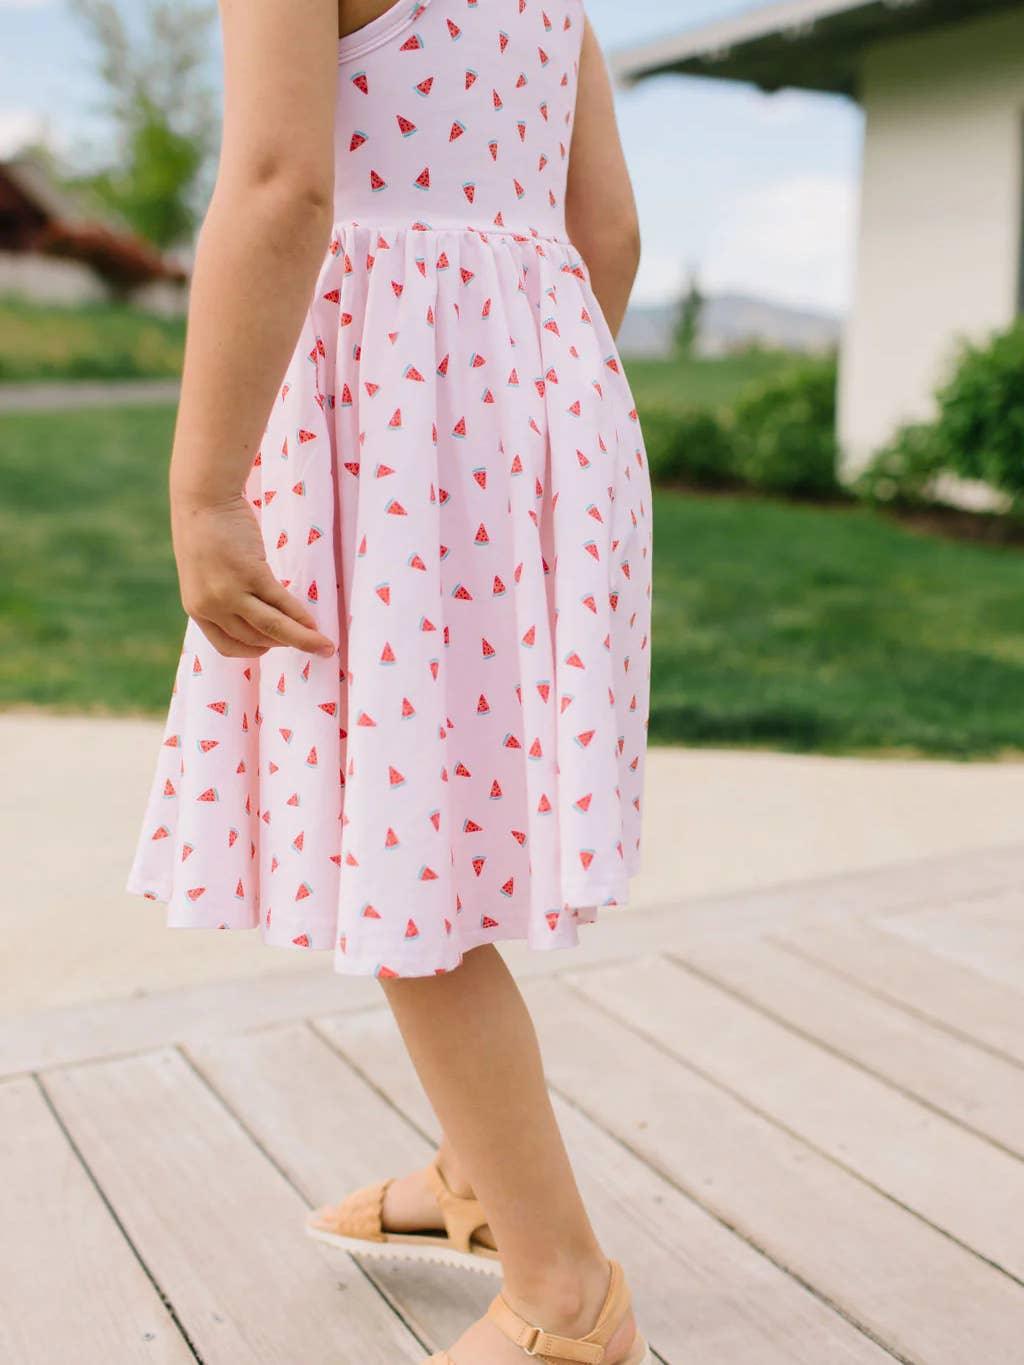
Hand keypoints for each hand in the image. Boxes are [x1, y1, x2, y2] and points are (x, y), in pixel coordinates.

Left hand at [170, 492, 335, 659]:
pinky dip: (301, 617)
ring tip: (325, 647)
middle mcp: (210, 606)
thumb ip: (222, 594)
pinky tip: (315, 623)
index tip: (271, 647)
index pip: (227, 646)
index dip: (253, 651)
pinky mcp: (250, 574)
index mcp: (196, 608)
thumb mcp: (206, 573)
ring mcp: (230, 592)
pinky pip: (282, 604)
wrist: (202, 498)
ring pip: (272, 629)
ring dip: (302, 640)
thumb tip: (254, 610)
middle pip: (255, 639)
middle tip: (308, 644)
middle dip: (284, 645)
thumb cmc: (205, 530)